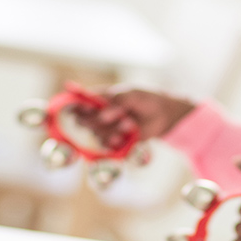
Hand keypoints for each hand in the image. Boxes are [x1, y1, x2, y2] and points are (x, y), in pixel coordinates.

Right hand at [73, 87, 194, 147]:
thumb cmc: (146, 100)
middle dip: (96, 121)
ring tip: (129, 123)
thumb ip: (117, 101)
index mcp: (99, 98)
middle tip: (111, 117)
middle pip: (83, 121)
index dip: (77, 107)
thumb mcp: (133, 95)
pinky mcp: (115, 141)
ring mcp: (106, 128)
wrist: (164, 115)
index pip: (79, 103)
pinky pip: (107, 146)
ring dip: (111, 130)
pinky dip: (115, 142)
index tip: (85, 109)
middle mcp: (98, 114)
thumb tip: (102, 115)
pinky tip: (124, 136)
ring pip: (96, 134)